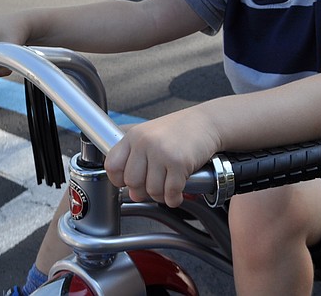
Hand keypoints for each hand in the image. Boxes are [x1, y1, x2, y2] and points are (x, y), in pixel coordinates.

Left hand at [105, 110, 220, 207]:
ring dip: (161, 196)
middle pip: (132, 182)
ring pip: (152, 190)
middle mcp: (145, 142)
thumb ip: (137, 159)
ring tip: (168, 188)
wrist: (207, 122)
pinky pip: (171, 192)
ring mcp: (162, 152)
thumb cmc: (180, 130)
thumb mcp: (151, 134)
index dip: (118, 180)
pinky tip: (177, 194)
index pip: (112, 165)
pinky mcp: (179, 162)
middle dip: (143, 191)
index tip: (127, 183)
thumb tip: (132, 192)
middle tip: (153, 188)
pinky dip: (174, 198)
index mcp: (134, 136)